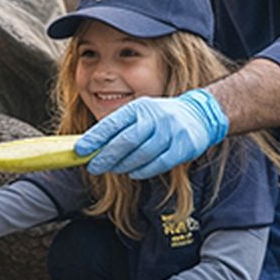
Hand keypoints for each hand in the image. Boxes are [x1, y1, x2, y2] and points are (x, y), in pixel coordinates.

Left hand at [75, 88, 228, 179]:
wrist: (199, 115)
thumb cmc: (162, 117)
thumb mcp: (141, 113)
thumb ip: (120, 128)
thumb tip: (92, 146)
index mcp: (140, 107)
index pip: (113, 123)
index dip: (94, 138)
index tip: (80, 149)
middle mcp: (156, 117)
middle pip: (126, 141)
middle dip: (106, 157)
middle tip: (94, 166)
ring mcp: (171, 132)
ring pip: (141, 155)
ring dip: (123, 166)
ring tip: (113, 169)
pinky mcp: (183, 147)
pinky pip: (158, 164)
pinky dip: (142, 171)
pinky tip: (133, 172)